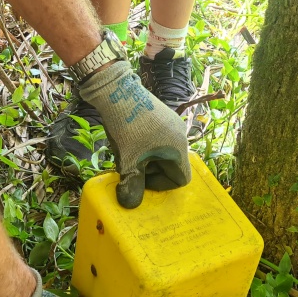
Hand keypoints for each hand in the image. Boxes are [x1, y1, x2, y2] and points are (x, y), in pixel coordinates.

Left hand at [78, 61, 191, 207]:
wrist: (116, 91)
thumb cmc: (127, 128)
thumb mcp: (129, 161)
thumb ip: (132, 185)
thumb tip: (130, 205)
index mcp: (179, 148)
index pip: (181, 180)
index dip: (161, 186)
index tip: (141, 178)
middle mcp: (180, 135)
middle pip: (172, 166)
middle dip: (152, 172)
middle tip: (131, 168)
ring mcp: (172, 124)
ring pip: (164, 153)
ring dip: (147, 160)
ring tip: (128, 154)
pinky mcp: (162, 115)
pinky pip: (158, 140)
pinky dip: (146, 147)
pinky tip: (128, 140)